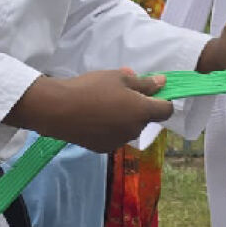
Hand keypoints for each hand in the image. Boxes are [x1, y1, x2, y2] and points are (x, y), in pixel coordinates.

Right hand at [4, 69, 172, 152]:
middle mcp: (135, 130)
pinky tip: (94, 117)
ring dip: (124, 116)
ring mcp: (119, 141)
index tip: (151, 91)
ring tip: (103, 103)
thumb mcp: (119, 78)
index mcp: (142, 112)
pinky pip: (115, 135)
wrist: (59, 109)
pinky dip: (111, 127)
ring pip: (130, 127)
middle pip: (146, 118)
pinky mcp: (104, 148)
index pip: (166, 110)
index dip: (163, 100)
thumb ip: (144, 83)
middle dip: (138, 105)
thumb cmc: (91, 88)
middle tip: (119, 91)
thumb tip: (162, 83)